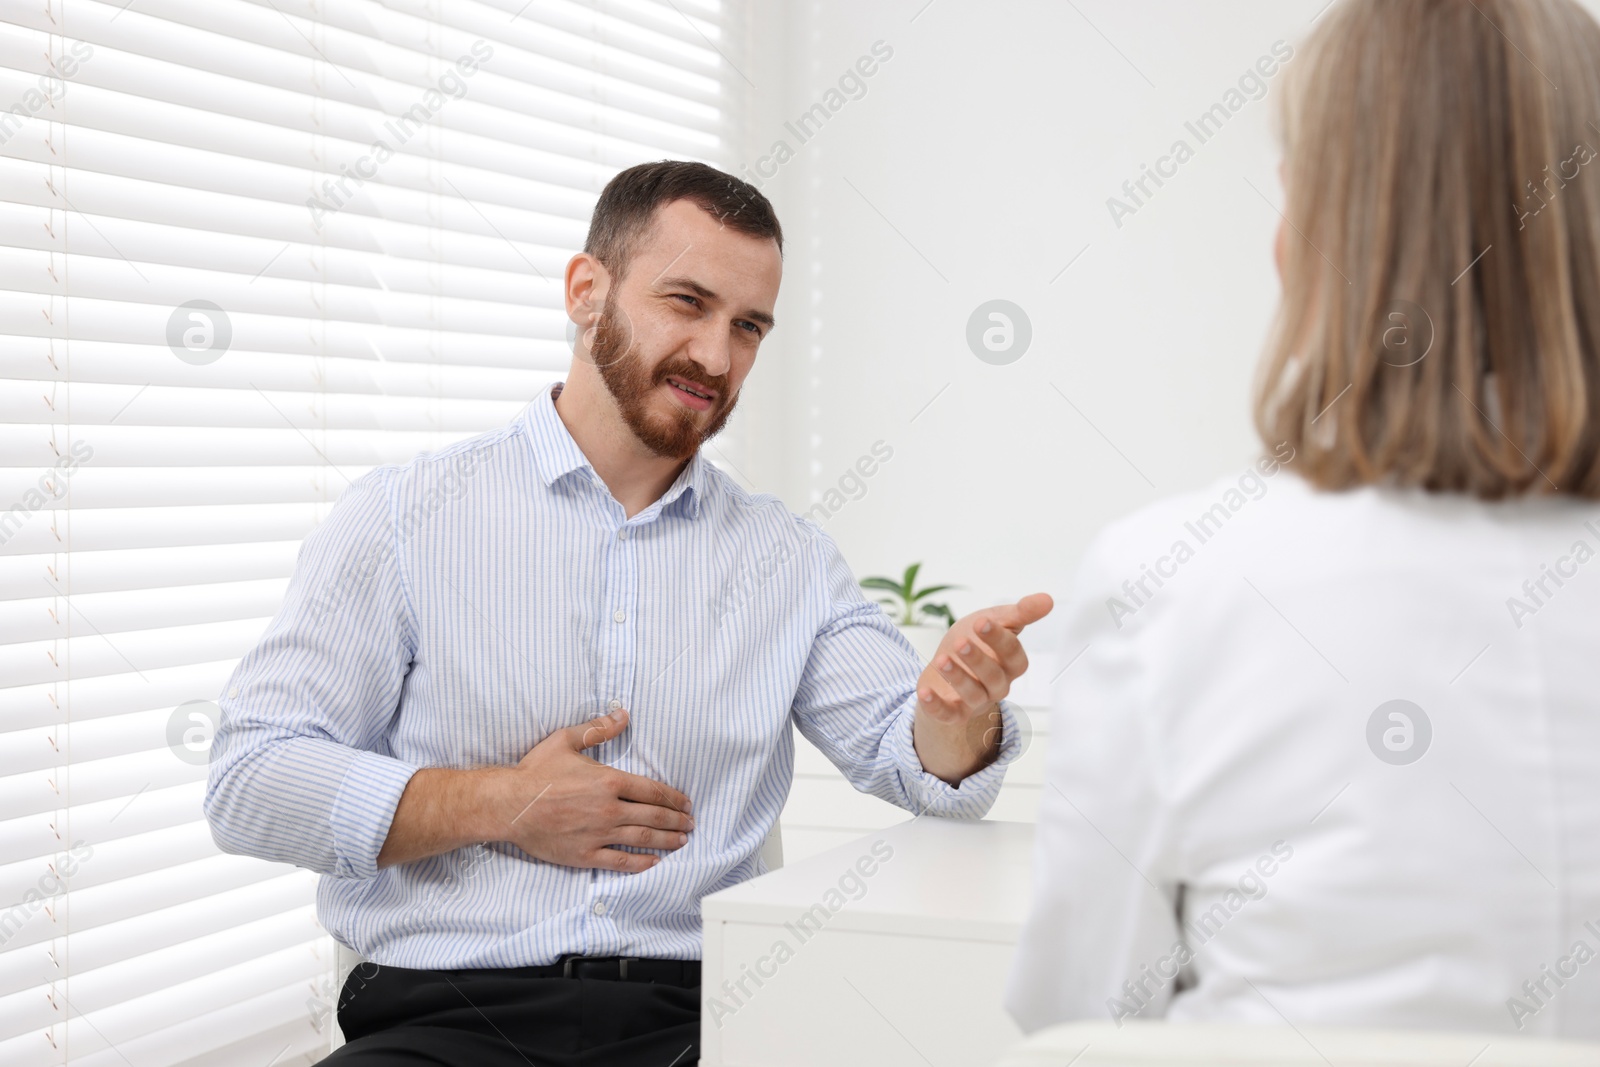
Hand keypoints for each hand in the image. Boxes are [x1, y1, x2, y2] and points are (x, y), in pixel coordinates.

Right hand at [493, 708, 694, 873]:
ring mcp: (598, 834)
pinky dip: (641, 863)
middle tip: (690, 823)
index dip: (673, 798)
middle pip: (653, 816)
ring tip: (681, 841)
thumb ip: (598, 728)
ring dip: (666, 841)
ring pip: (642, 839)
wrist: (508, 805)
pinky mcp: (584, 854)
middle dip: (676, 821)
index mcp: (608, 781)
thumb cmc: (535, 772)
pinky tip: (655, 862)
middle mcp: (609, 809)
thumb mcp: (566, 740)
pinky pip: (620, 862)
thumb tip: (623, 714)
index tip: (686, 802)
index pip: (652, 791)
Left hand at [916, 593, 1053, 725]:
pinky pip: (947, 714)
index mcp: (1010, 663)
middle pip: (994, 677)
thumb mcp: (995, 620)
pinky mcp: (952, 712)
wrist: (946, 664)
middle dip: (978, 659)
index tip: (982, 621)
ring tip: (942, 660)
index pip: (1012, 654)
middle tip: (961, 642)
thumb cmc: (975, 641)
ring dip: (957, 678)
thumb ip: (1020, 613)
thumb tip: (1047, 599)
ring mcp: (975, 700)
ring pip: (973, 694)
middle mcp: (997, 685)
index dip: (999, 639)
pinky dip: (935, 705)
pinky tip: (924, 693)